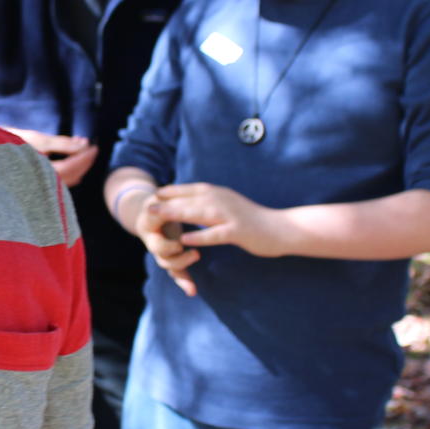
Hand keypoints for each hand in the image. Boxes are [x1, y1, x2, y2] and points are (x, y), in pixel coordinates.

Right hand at [1, 127, 98, 186]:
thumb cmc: (6, 143)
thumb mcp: (35, 139)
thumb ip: (62, 144)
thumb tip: (84, 145)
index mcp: (38, 175)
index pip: (69, 169)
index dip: (84, 158)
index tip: (93, 146)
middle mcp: (38, 187)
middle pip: (71, 177)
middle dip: (83, 162)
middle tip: (92, 149)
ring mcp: (37, 188)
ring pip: (65, 182)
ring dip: (77, 167)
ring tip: (82, 151)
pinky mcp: (35, 186)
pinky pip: (58, 182)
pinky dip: (68, 172)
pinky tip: (70, 161)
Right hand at [131, 195, 199, 296]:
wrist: (155, 212)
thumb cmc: (161, 204)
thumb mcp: (160, 200)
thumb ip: (162, 203)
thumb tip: (159, 198)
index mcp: (147, 225)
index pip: (153, 229)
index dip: (164, 233)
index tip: (177, 236)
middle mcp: (152, 242)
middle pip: (160, 252)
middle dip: (175, 253)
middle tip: (194, 252)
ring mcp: (162, 253)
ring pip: (168, 265)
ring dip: (182, 266)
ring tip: (197, 257)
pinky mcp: (172, 259)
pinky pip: (177, 274)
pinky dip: (184, 284)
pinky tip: (192, 292)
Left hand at [151, 183, 290, 258]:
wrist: (282, 228)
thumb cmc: (254, 220)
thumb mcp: (230, 206)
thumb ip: (214, 202)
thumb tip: (196, 200)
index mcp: (221, 194)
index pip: (192, 189)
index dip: (173, 191)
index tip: (154, 194)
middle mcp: (223, 200)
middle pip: (191, 199)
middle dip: (168, 201)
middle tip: (147, 205)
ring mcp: (230, 215)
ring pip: (200, 212)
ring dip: (177, 213)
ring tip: (158, 216)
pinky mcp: (238, 231)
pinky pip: (215, 233)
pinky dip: (200, 236)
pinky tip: (184, 238)